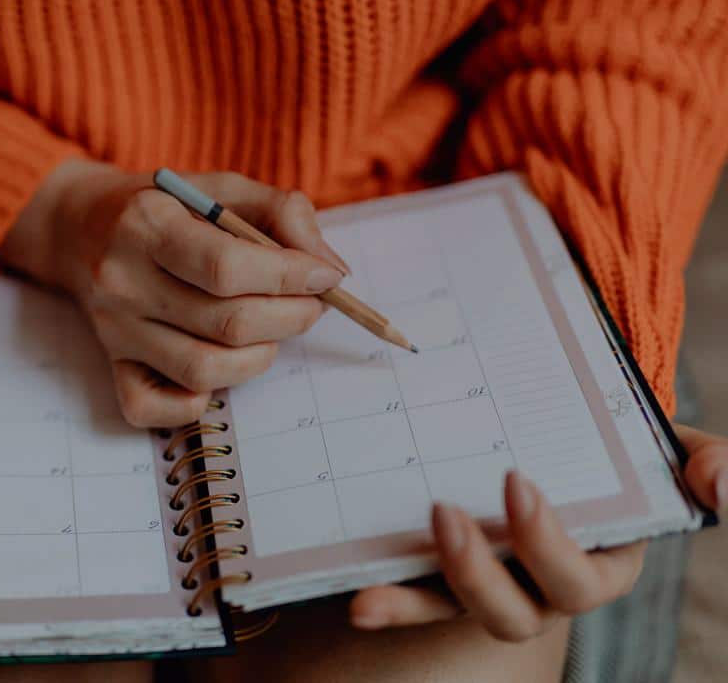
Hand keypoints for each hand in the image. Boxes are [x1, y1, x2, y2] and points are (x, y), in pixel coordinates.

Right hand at [0, 159, 348, 426]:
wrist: (81, 227)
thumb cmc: (166, 207)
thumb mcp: (221, 187)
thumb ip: (282, 213)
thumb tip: (330, 271)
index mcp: (147, 223)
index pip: (227, 267)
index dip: (291, 277)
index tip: (326, 277)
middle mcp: (123, 280)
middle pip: (227, 324)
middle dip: (291, 318)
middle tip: (310, 304)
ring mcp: (115, 329)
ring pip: (204, 370)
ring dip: (258, 357)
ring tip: (270, 331)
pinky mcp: (111, 365)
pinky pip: (151, 408)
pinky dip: (194, 403)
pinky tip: (217, 367)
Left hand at [350, 423, 727, 640]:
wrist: (564, 434)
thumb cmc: (620, 448)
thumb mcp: (671, 450)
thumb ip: (707, 463)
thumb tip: (721, 487)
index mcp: (598, 563)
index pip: (578, 576)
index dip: (547, 542)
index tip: (515, 481)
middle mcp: (539, 586)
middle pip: (512, 611)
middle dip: (477, 572)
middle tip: (443, 512)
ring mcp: (487, 583)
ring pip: (454, 611)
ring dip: (416, 599)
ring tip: (371, 588)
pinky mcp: (442, 573)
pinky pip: (413, 596)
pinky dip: (387, 600)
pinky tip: (356, 598)